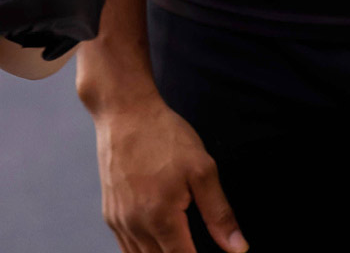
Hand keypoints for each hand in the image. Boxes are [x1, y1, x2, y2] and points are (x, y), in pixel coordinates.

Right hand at [92, 90, 246, 252]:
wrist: (124, 111)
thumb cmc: (163, 135)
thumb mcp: (202, 170)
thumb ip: (220, 215)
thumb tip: (238, 249)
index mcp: (161, 217)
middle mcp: (135, 224)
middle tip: (195, 247)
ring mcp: (119, 219)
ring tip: (181, 248)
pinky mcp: (110, 213)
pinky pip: (126, 248)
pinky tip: (159, 247)